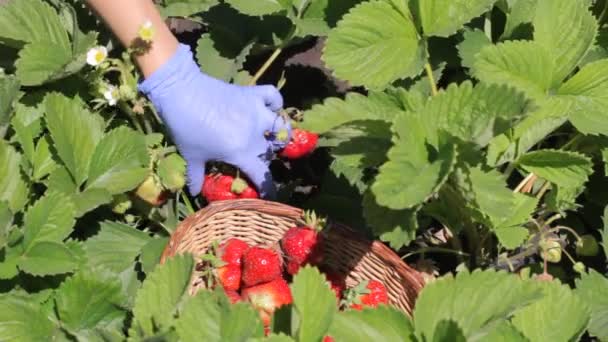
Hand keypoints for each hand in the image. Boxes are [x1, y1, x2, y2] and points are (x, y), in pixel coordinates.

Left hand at [138, 44, 290, 197]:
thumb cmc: (186, 127)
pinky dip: (275, 101)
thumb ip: (196, 176)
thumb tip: (196, 193)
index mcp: (240, 152)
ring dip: (280, 132)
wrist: (180, 90)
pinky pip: (273, 96)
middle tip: (258, 160)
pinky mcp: (252, 94)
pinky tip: (270, 107)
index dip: (268, 188)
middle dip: (266, 158)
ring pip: (280, 125)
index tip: (269, 194)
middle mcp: (254, 133)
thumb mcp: (191, 155)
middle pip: (270, 151)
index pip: (261, 175)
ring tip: (275, 135)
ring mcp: (256, 111)